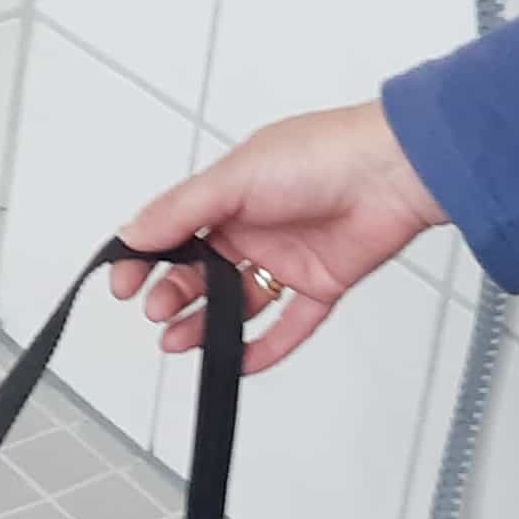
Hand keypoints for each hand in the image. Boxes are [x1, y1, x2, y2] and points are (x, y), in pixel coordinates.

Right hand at [108, 102, 448, 371]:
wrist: (394, 172)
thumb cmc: (321, 156)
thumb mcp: (235, 178)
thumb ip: (181, 211)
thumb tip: (132, 234)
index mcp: (230, 195)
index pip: (174, 233)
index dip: (146, 259)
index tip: (124, 284)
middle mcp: (256, 226)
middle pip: (201, 272)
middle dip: (173, 296)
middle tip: (158, 314)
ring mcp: (288, 257)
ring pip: (237, 302)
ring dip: (207, 325)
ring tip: (181, 342)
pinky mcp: (321, 283)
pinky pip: (289, 325)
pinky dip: (265, 347)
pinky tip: (238, 362)